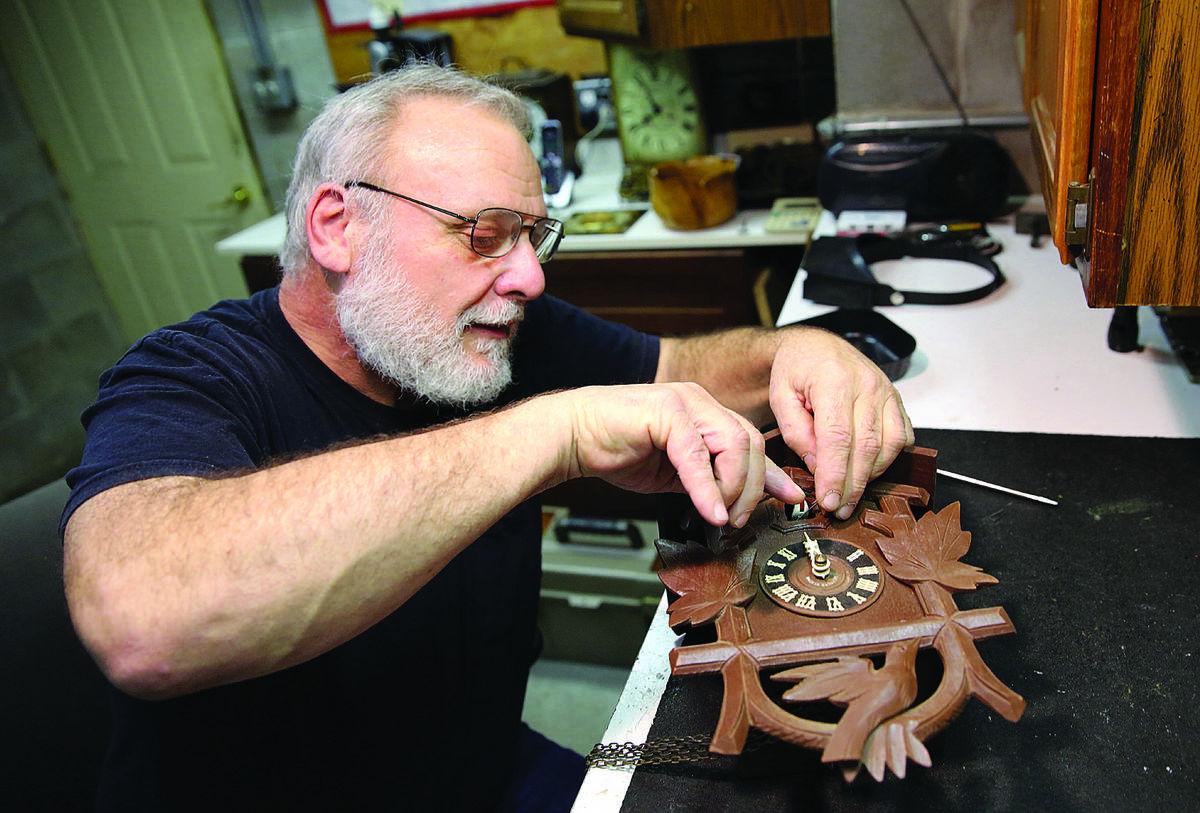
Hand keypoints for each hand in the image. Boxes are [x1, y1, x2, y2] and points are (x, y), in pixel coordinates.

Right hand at [563, 383, 803, 526]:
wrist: (574, 436)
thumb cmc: (617, 450)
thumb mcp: (676, 473)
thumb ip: (708, 481)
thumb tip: (736, 505)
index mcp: (706, 413)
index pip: (751, 442)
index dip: (773, 474)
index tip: (791, 498)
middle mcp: (700, 402)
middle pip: (750, 443)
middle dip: (750, 488)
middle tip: (735, 519)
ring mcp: (685, 403)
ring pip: (734, 444)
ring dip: (732, 488)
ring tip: (719, 515)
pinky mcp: (666, 412)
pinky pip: (698, 454)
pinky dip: (706, 488)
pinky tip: (708, 510)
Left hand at [768, 329, 912, 519]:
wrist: (817, 346)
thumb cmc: (796, 370)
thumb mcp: (780, 396)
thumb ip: (796, 432)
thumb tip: (816, 466)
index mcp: (833, 381)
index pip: (838, 438)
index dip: (835, 474)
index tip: (828, 500)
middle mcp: (866, 385)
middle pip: (866, 446)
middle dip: (853, 484)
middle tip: (840, 509)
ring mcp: (886, 391)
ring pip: (888, 445)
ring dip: (871, 475)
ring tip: (851, 494)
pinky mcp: (896, 399)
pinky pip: (902, 436)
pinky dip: (888, 459)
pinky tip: (869, 470)